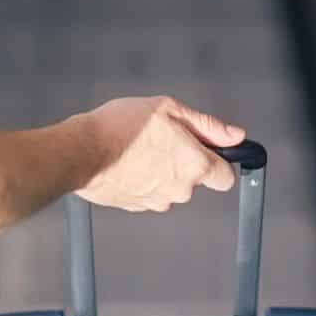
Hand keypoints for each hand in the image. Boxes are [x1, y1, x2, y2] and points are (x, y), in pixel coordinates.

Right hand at [75, 96, 245, 211]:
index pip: (226, 178)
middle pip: (194, 180)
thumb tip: (235, 136)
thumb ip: (207, 126)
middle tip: (162, 139)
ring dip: (161, 171)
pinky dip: (141, 179)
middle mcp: (180, 190)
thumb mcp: (169, 109)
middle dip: (184, 162)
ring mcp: (157, 201)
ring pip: (170, 187)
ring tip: (139, 149)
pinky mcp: (136, 206)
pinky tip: (127, 161)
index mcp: (194, 166)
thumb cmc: (121, 128)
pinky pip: (148, 192)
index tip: (207, 150)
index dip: (219, 162)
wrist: (81, 153)